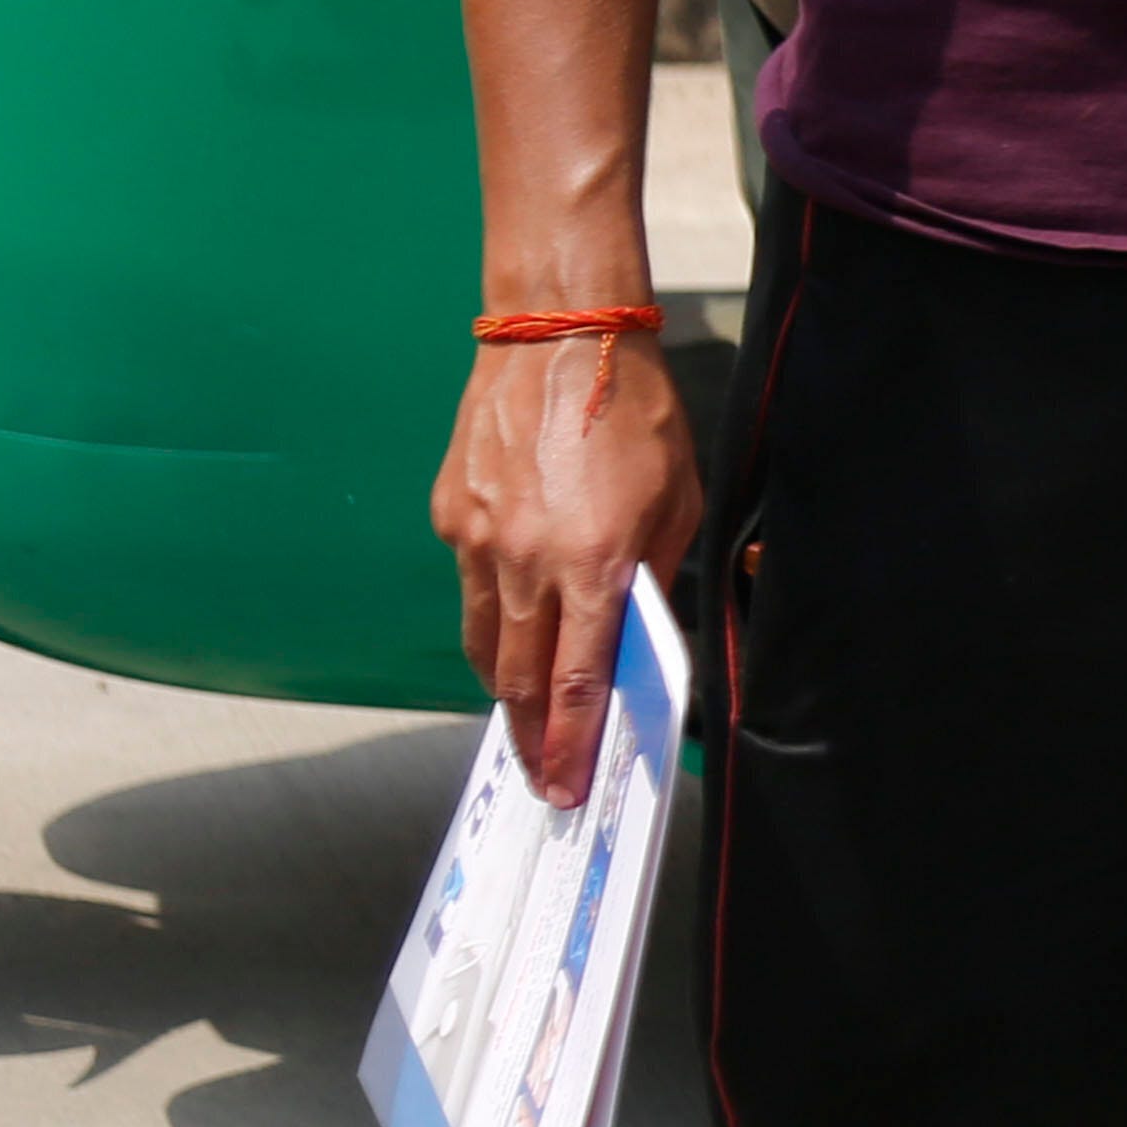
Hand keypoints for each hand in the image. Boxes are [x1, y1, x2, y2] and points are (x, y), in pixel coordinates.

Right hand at [430, 316, 699, 806]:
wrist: (559, 338)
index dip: (573, 744)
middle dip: (533, 737)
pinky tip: (513, 621)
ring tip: (527, 720)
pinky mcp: (450, 518)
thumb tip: (637, 639)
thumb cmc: (634, 413)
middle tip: (544, 777)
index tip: (568, 788)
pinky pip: (469, 588)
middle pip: (517, 679)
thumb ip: (654, 578)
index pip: (578, 681)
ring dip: (506, 688)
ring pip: (482, 643)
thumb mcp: (675, 501)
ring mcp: (476, 542)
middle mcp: (524, 562)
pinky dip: (491, 615)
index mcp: (590, 563)